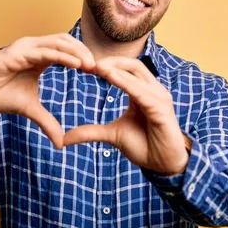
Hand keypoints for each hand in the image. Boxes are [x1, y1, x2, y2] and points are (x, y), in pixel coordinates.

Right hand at [0, 33, 94, 148]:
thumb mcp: (29, 110)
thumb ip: (47, 121)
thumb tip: (60, 142)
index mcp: (40, 56)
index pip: (68, 50)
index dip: (84, 57)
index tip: (100, 72)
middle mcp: (34, 47)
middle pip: (67, 42)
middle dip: (85, 52)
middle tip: (101, 68)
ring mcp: (26, 47)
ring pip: (59, 42)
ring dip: (77, 52)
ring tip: (92, 65)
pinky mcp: (17, 53)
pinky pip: (45, 52)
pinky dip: (63, 56)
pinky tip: (77, 64)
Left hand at [63, 57, 191, 175]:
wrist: (163, 165)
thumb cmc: (145, 146)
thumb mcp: (112, 135)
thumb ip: (91, 131)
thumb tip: (64, 138)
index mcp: (143, 92)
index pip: (126, 69)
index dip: (107, 66)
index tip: (85, 66)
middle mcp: (153, 91)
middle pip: (133, 65)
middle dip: (111, 62)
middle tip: (88, 63)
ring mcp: (159, 98)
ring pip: (137, 75)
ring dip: (116, 69)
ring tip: (97, 67)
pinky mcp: (162, 109)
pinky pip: (142, 92)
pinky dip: (126, 83)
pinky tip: (110, 77)